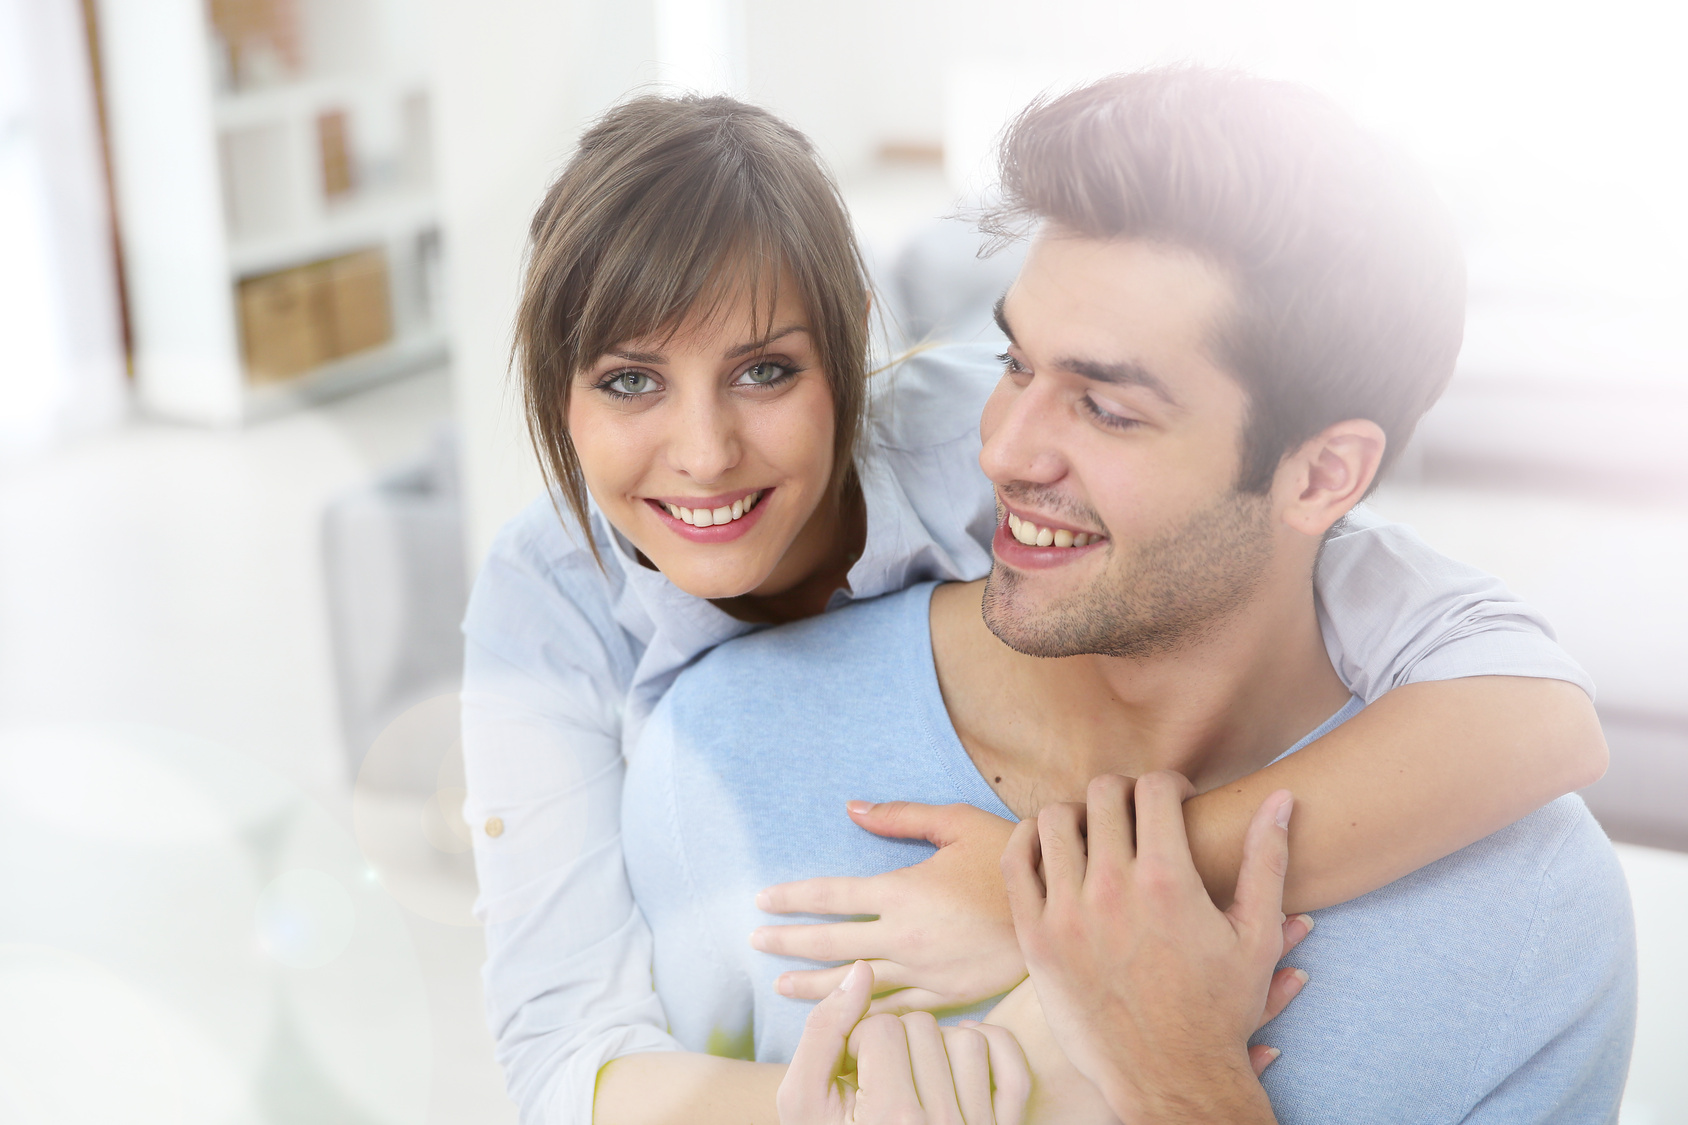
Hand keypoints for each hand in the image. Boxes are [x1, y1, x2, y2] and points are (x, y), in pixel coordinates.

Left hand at [754, 802, 1022, 1013]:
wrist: (1063, 906)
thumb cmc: (1009, 858)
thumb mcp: (956, 823)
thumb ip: (900, 817)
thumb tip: (852, 808)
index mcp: (904, 890)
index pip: (832, 895)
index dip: (791, 898)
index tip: (761, 900)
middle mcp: (906, 935)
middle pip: (832, 943)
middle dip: (788, 943)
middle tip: (755, 943)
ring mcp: (926, 970)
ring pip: (856, 982)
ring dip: (812, 986)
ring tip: (780, 987)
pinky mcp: (948, 995)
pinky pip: (895, 1009)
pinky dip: (862, 1014)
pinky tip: (840, 1016)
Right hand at [778, 960, 1031, 1124]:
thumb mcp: (802, 1098)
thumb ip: (823, 1031)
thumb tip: (862, 970)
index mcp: (891, 1118)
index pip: (882, 1028)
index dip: (858, 1039)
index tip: (850, 1072)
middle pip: (924, 1027)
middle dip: (895, 1041)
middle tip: (879, 1076)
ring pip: (967, 1039)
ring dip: (937, 1047)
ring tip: (912, 1076)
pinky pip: (1010, 1063)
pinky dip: (989, 1050)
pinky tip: (955, 1066)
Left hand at [1002, 773, 1299, 1123]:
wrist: (1170, 1077)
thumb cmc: (1220, 1009)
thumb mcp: (1258, 937)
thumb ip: (1267, 860)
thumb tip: (1280, 798)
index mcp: (1168, 881)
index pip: (1154, 788)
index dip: (1171, 784)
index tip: (1176, 801)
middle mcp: (1112, 889)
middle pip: (1103, 794)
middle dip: (1126, 792)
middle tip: (1137, 813)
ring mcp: (1067, 914)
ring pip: (1055, 820)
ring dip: (1078, 814)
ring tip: (1096, 832)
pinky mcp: (1036, 939)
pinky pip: (1017, 863)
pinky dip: (1029, 840)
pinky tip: (1051, 845)